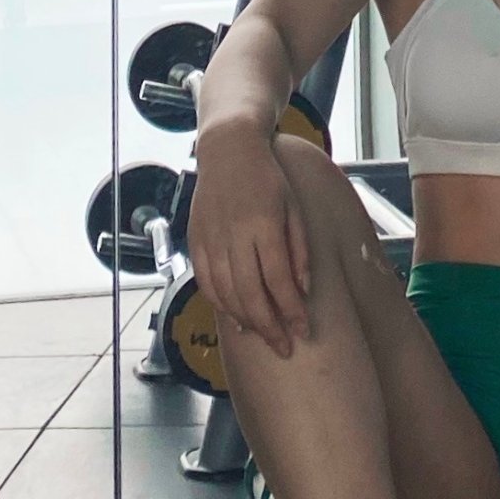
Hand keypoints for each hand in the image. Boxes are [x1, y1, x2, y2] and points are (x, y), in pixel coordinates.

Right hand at [187, 121, 311, 357]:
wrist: (228, 151)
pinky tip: (237, 320)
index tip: (303, 331)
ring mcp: (211, 239)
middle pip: (249, 294)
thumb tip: (302, 291)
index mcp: (263, 224)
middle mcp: (234, 234)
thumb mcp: (294, 207)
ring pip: (225, 294)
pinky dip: (221, 305)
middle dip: (269, 327)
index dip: (291, 311)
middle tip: (285, 348)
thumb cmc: (268, 178)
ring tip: (264, 336)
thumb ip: (299, 250)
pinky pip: (206, 283)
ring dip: (245, 321)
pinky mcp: (196, 241)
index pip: (278, 280)